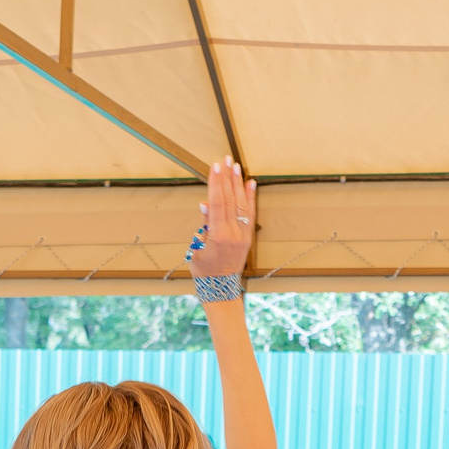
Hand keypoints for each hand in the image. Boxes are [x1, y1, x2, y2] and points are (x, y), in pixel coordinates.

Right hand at [188, 160, 255, 281]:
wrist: (221, 289)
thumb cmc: (204, 271)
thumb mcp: (197, 249)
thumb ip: (204, 225)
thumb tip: (205, 203)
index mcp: (218, 236)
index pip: (217, 203)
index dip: (216, 184)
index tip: (215, 167)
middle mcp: (233, 233)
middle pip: (230, 199)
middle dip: (227, 178)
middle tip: (226, 159)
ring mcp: (243, 235)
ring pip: (241, 204)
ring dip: (238, 183)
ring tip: (236, 166)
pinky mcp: (248, 237)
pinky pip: (250, 213)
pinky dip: (251, 198)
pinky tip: (251, 183)